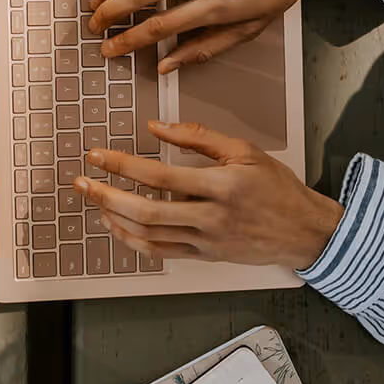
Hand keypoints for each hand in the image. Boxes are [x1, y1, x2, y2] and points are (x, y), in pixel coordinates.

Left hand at [73, 121, 342, 270]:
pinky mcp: (205, 256)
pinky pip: (161, 252)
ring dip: (116, 219)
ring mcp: (207, 241)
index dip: (123, 165)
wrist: (301, 231)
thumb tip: (156, 128)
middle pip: (147, 211)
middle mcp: (212, 217)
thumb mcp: (244, 150)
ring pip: (150, 236)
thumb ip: (199, 137)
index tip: (98, 156)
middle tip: (82, 183)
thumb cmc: (275, 187)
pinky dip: (134, 241)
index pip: (161, 176)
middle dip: (107, 196)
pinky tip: (118, 226)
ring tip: (95, 202)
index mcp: (223, 184)